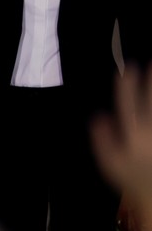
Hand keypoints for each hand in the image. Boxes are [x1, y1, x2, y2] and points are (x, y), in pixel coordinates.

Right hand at [92, 66, 151, 226]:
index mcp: (131, 136)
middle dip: (149, 81)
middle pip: (148, 102)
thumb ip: (101, 140)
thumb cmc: (131, 181)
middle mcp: (148, 133)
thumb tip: (98, 116)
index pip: (127, 104)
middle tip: (151, 62)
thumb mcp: (109, 165)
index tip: (129, 67)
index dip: (127, 84)